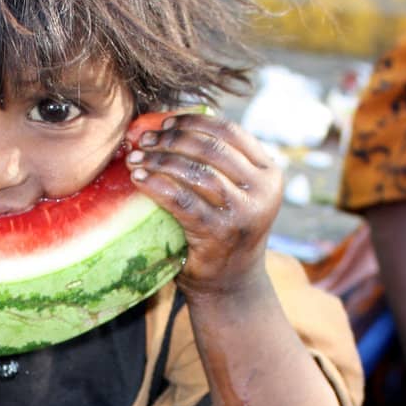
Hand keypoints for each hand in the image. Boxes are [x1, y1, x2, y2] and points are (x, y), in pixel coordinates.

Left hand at [125, 115, 281, 294]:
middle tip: (143, 141)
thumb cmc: (223, 230)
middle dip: (171, 139)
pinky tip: (138, 180)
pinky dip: (156, 185)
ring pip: (195, 171)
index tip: (164, 124)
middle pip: (210, 148)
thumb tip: (166, 123)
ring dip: (160, 160)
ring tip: (136, 159)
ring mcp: (243, 213)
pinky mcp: (219, 234)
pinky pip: (181, 200)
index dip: (192, 121)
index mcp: (269, 171)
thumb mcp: (233, 191)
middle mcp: (262, 190)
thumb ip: (217, 161)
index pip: (228, 131)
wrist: (230, 283)